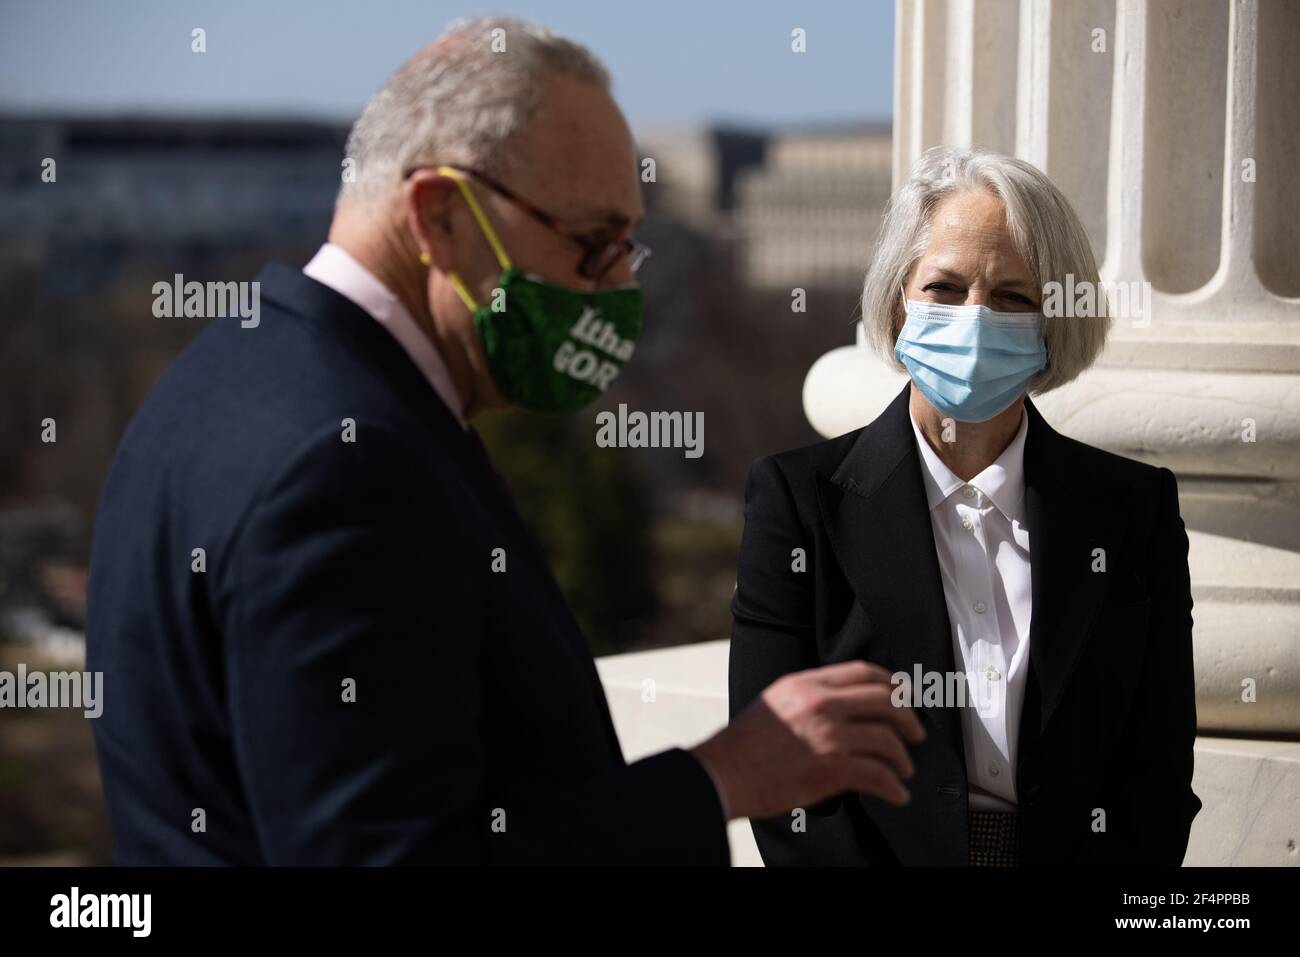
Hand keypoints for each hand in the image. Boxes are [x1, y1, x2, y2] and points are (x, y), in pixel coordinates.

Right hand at [692, 660, 924, 820]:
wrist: (723, 773)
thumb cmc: (744, 745)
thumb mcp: (776, 701)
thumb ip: (810, 696)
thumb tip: (842, 704)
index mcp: (807, 683)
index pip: (863, 672)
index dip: (891, 684)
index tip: (903, 698)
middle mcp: (821, 703)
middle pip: (885, 700)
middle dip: (908, 718)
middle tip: (916, 734)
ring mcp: (828, 735)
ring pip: (887, 739)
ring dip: (902, 758)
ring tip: (903, 771)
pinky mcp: (831, 768)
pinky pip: (878, 775)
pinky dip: (894, 787)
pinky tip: (896, 794)